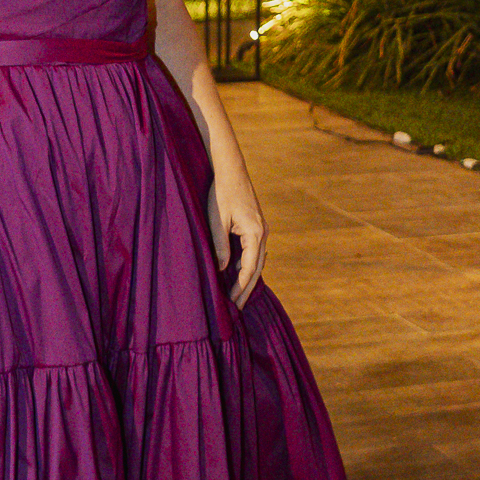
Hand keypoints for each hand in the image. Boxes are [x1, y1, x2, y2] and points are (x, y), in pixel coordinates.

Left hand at [207, 164, 266, 309]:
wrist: (231, 171)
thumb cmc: (221, 194)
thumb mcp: (216, 222)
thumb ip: (220, 247)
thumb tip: (222, 270)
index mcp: (255, 233)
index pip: (249, 268)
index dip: (240, 286)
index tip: (232, 301)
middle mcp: (263, 233)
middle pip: (257, 268)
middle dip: (247, 288)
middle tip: (239, 307)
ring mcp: (262, 229)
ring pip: (258, 260)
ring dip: (249, 278)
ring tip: (239, 295)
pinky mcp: (256, 226)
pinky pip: (255, 251)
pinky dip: (248, 265)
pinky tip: (239, 273)